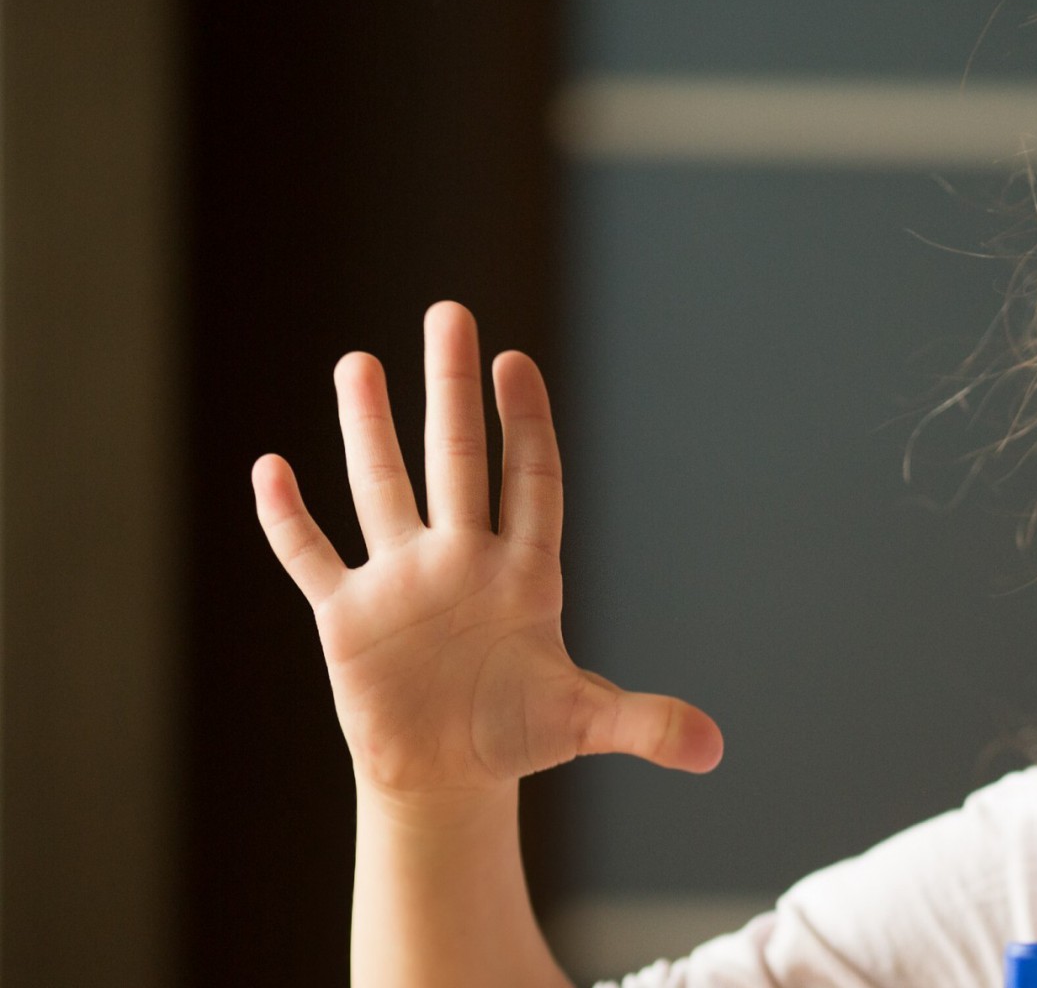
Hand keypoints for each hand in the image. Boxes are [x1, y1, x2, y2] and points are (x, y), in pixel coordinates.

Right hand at [253, 301, 720, 809]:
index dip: (526, 423)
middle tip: (449, 312)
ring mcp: (400, 581)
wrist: (446, 774)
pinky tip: (271, 469)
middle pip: (457, 458)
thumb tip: (716, 750)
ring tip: (359, 361)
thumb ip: (647, 723)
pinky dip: (288, 520)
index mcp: (522, 573)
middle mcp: (459, 559)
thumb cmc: (519, 733)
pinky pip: (312, 556)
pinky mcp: (347, 617)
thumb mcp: (585, 723)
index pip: (528, 480)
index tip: (517, 362)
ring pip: (382, 487)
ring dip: (368, 428)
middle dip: (451, 389)